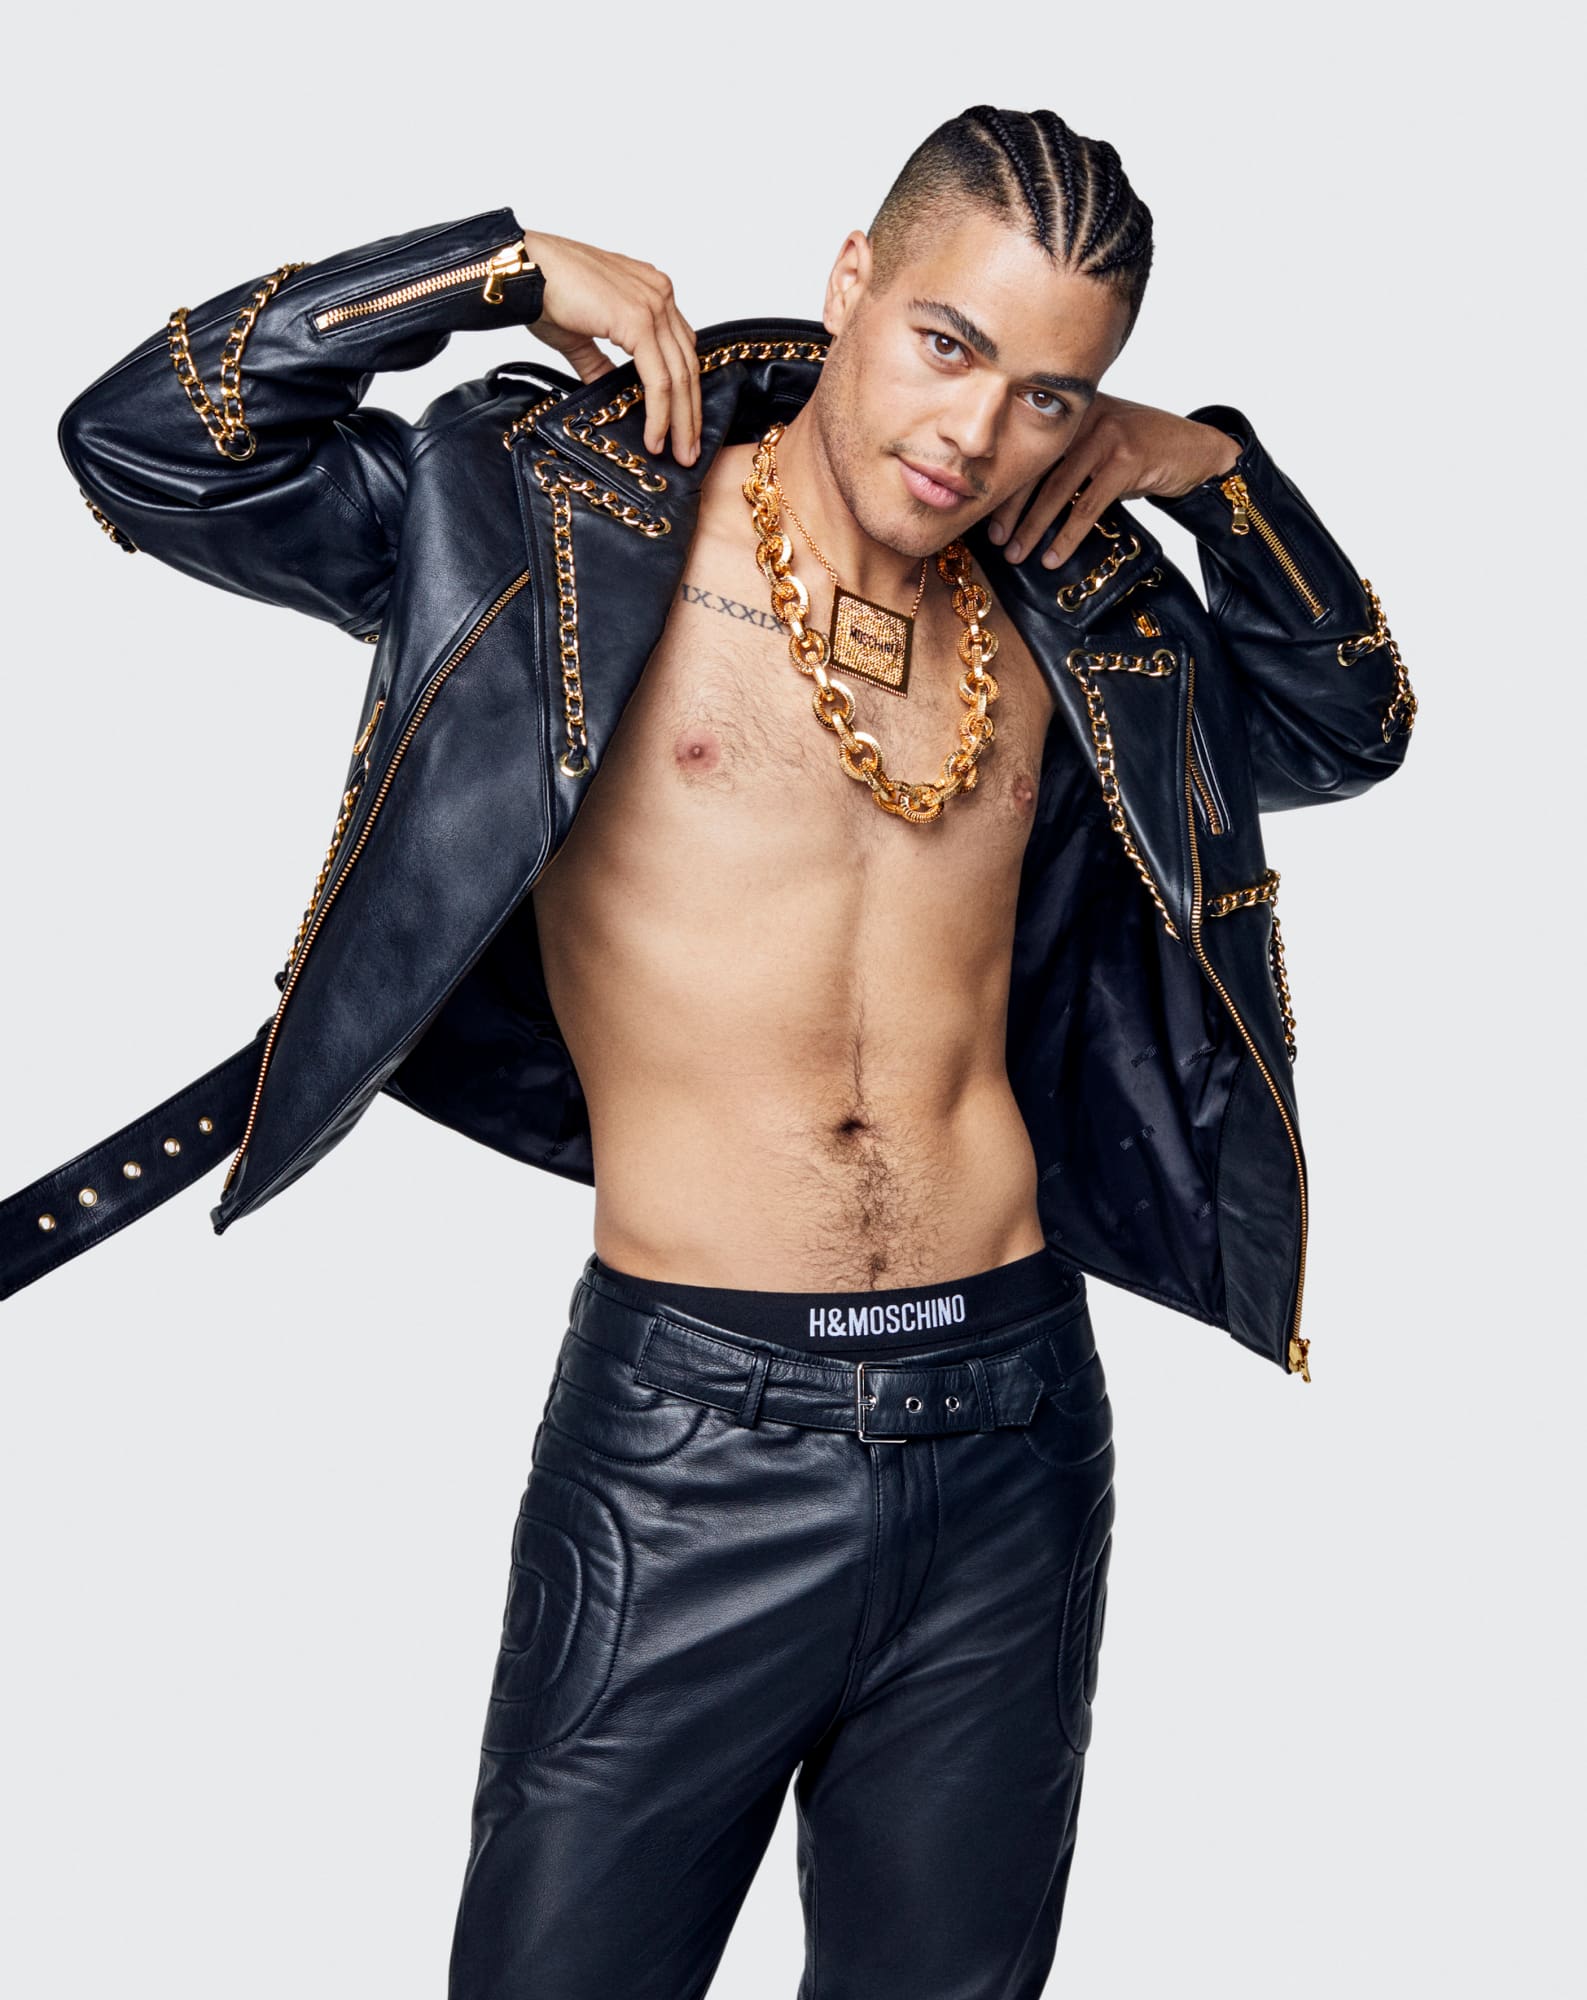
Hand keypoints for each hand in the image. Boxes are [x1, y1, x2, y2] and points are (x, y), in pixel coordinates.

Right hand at [520, 229, 701, 462]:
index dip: (685, 391)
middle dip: (690, 413)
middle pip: (688, 364)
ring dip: (681, 421)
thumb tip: (608, 392)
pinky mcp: (639, 320)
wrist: (522, 270)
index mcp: (651, 291)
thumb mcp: (581, 336)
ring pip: (679, 375)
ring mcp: (653, 305)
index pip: (680, 349)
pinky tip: (654, 437)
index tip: (683, 426)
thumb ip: (601, 364)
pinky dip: (660, 413)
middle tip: (690, 451)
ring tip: (680, 454)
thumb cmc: (544, 291)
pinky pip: (659, 379)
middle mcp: (660, 294)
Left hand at [986, 393, 1241, 570]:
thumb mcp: (1099, 450)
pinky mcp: (1127, 458)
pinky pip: (1088, 504)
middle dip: (1011, 508)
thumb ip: (1066, 464)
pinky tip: (1054, 557)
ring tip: (1018, 555)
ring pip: (1058, 488)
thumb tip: (1022, 508)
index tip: (984, 518)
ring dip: (1034, 527)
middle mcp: (1085, 416)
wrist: (1197, 449)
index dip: (1005, 486)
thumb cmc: (1142, 454)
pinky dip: (1068, 535)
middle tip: (995, 541)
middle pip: (1037, 467)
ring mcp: (1107, 434)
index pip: (1029, 450)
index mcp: (1071, 412)